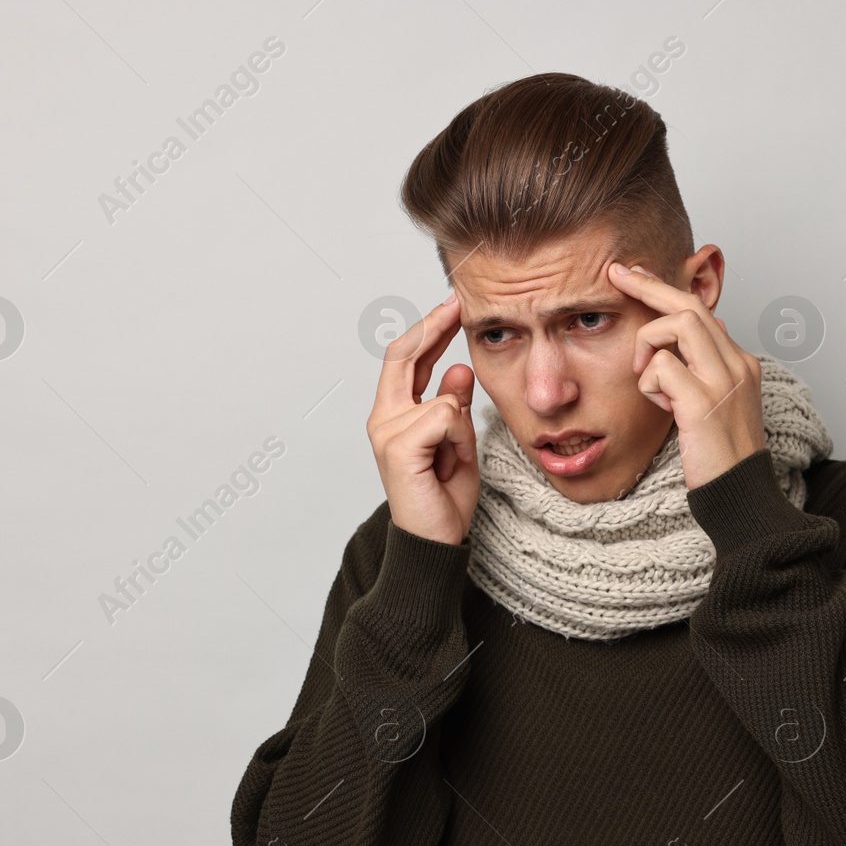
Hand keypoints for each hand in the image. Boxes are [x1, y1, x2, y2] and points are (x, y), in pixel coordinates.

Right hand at [366, 293, 478, 545]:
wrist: (436, 541)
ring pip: (443, 398)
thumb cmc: (444, 498)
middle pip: (404, 354)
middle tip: (459, 304)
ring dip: (462, 427)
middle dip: (434, 325)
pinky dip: (459, 439)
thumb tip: (458, 369)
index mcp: (394, 414)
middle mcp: (383, 418)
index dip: (429, 329)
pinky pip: (445, 417)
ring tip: (455, 459)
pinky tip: (450, 463)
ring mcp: (387, 431)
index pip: (406, 358)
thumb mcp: (459, 443)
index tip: (453, 306)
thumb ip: (453, 407)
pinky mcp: (398, 446)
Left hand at [607, 262, 765, 488]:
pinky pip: (662, 367)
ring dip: (649, 342)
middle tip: (617, 274)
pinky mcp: (703, 402)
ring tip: (645, 374)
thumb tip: (694, 339)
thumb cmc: (721, 458)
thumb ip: (704, 371)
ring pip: (678, 323)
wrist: (740, 496)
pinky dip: (649, 382)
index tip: (635, 274)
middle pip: (689, 304)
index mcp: (739, 363)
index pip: (701, 310)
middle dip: (648, 285)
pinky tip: (660, 406)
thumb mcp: (716, 406)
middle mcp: (736, 364)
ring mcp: (723, 381)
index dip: (665, 288)